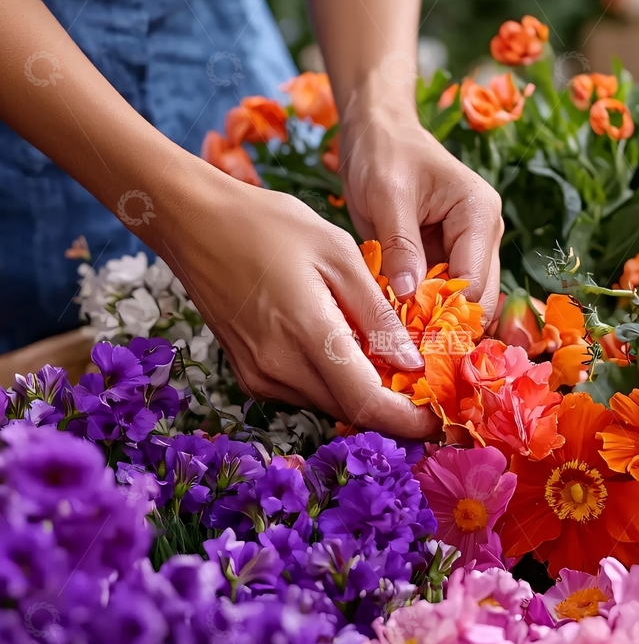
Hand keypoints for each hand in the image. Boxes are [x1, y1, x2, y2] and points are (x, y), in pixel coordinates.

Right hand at [162, 167, 438, 437]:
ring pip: (328, 403)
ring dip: (364, 393)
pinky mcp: (249, 375)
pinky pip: (305, 391)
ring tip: (392, 363)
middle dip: (393, 409)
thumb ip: (376, 313)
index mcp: (306, 334)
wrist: (194, 222)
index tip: (438, 419)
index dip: (408, 421)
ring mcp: (259, 376)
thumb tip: (412, 363)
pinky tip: (349, 350)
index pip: (366, 404)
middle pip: (350, 411)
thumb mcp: (337, 253)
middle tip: (426, 388)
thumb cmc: (268, 225)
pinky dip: (335, 381)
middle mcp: (278, 369)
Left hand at [339, 102, 503, 317]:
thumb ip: (400, 245)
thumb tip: (409, 296)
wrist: (376, 132)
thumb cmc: (384, 152)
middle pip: (477, 298)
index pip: (476, 281)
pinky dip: (421, 310)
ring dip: (432, 320)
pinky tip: (397, 323)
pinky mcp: (444, 256)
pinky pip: (439, 293)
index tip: (412, 336)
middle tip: (405, 345)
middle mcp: (482, 235)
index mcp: (479, 214)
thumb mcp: (387, 196)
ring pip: (460, 301)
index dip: (447, 312)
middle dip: (444, 322)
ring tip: (399, 337)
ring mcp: (466, 248)